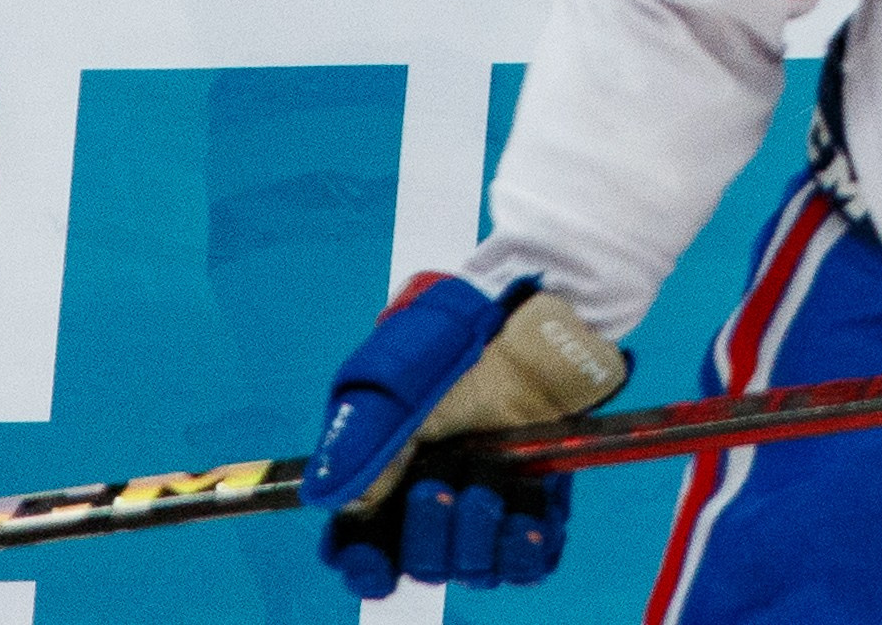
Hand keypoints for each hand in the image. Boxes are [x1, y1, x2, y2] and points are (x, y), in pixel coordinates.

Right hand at [303, 273, 627, 596]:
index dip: (363, 559)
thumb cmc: (466, 337)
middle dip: (427, 533)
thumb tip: (337, 501)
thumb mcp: (404, 378)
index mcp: (391, 467)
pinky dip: (522, 550)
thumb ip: (367, 439)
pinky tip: (526, 521)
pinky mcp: (538, 501)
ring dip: (475, 536)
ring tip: (490, 486)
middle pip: (418, 558)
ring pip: (470, 563)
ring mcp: (489, 498)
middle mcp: (437, 490)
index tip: (374, 557)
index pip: (362, 541)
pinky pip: (527, 559)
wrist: (544, 317)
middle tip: (442, 484)